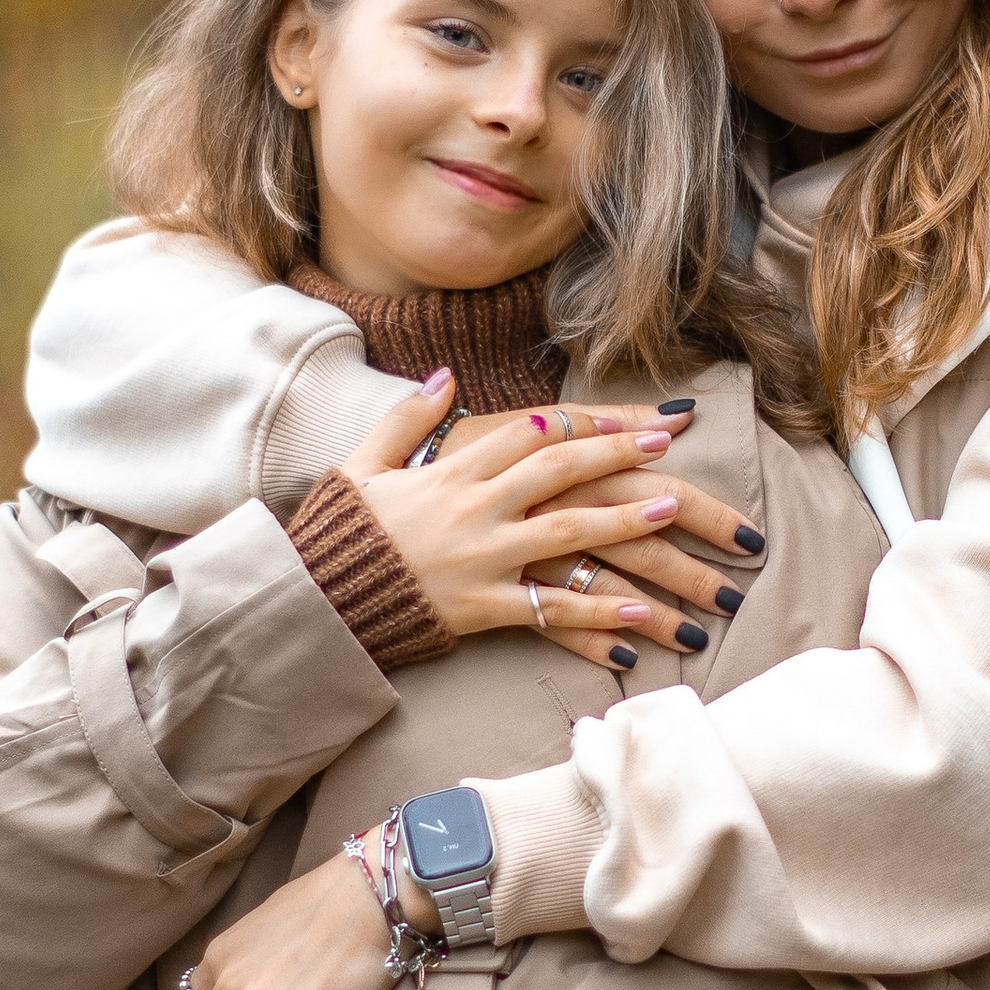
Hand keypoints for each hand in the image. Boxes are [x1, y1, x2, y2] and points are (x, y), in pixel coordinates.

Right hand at [333, 384, 758, 675]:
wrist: (317, 598)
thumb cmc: (343, 531)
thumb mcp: (363, 462)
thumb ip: (406, 417)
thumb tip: (444, 376)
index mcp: (452, 470)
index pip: (527, 432)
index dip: (579, 420)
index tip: (619, 416)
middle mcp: (475, 508)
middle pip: (559, 471)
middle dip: (615, 453)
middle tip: (664, 446)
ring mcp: (483, 557)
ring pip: (568, 533)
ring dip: (625, 520)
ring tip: (671, 511)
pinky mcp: (483, 607)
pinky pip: (549, 607)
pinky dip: (594, 611)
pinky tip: (637, 613)